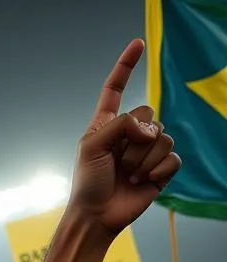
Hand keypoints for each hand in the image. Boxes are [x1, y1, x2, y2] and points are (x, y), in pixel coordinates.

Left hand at [68, 39, 180, 235]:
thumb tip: (148, 127)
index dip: (126, 67)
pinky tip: (144, 180)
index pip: (115, 89)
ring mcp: (145, 151)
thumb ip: (119, 125)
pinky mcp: (160, 168)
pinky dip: (158, 168)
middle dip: (135, 139)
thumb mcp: (92, 147)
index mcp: (106, 125)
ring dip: (144, 158)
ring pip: (162, 136)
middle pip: (148, 114)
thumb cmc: (88, 183)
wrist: (97, 215)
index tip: (137, 45)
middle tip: (119, 162)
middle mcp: (127, 134)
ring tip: (128, 175)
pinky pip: (173, 156)